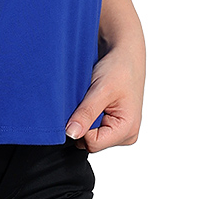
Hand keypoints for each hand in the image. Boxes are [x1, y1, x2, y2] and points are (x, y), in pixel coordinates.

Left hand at [64, 34, 145, 152]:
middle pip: (91, 142)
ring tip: (92, 98)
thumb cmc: (119, 68)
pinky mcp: (113, 124)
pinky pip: (93, 127)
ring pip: (90, 135)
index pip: (92, 144)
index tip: (81, 105)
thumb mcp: (100, 89)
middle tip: (87, 99)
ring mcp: (120, 131)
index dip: (81, 126)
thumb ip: (86, 113)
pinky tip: (93, 100)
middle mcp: (126, 135)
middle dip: (83, 122)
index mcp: (127, 130)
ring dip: (85, 117)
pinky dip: (88, 115)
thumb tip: (71, 133)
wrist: (125, 54)